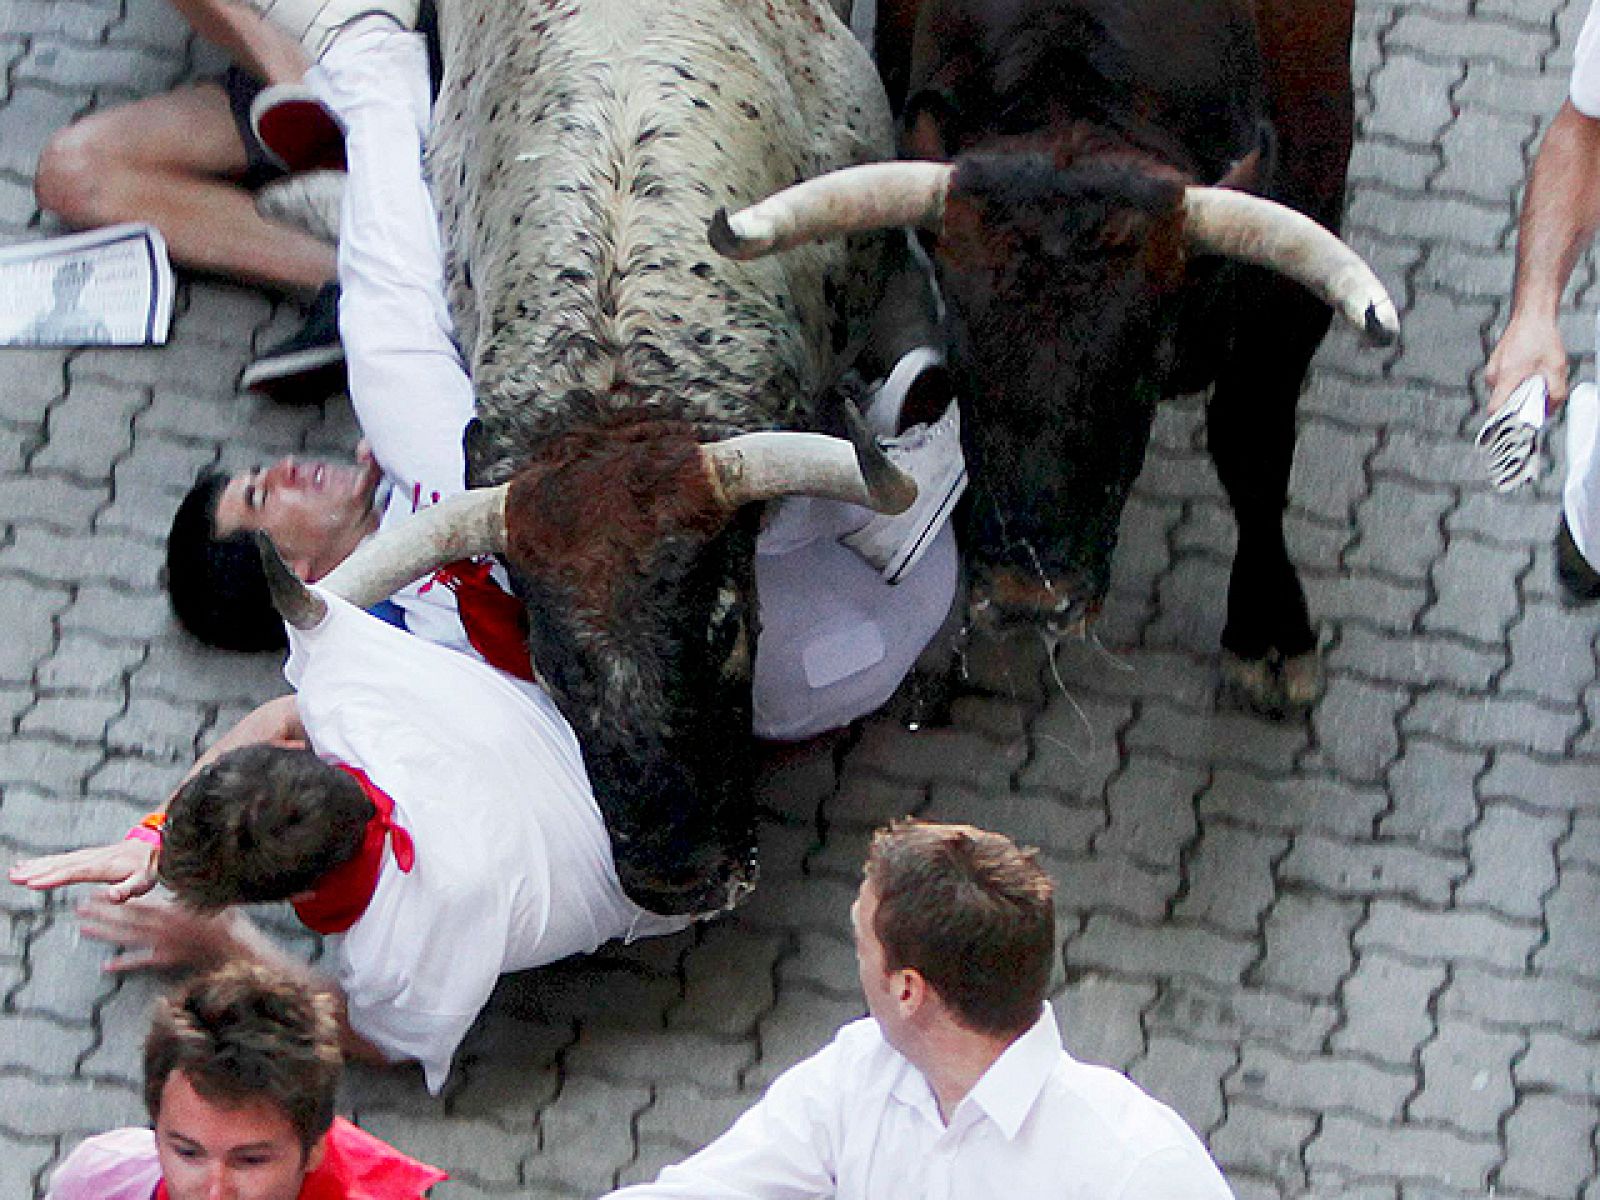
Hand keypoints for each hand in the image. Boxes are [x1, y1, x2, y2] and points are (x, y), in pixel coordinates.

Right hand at [9, 841, 157, 902]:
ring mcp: (87, 856)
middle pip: (60, 865)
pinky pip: (60, 859)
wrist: (153, 846)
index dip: (54, 878)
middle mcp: (91, 858)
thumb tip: (113, 896)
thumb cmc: (148, 867)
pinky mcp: (84, 856)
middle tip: (14, 877)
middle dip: (36, 871)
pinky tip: (27, 865)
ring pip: (57, 861)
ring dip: (35, 866)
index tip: (34, 883)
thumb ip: (128, 890)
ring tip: (14, 872)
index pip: (75, 872)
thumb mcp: (144, 881)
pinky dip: (42, 861)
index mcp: (103, 866)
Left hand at [75, 894, 238, 973]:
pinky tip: (107, 965)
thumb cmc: (225, 919)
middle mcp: (160, 928)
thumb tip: (175, 870)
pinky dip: (124, 963)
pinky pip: (142, 961)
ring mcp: (162, 944)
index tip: (95, 893)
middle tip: (79, 909)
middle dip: (102, 914)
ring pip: (127, 939)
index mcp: (169, 911)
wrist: (233, 948)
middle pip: (125, 920)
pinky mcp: (167, 958)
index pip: (133, 903)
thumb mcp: (207, 895)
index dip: (113, 899)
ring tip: (84, 930)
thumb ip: (186, 886)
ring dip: (105, 934)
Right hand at [1486, 312, 1567, 414]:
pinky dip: (1514, 381)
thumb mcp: (1557, 367)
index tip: (1517, 422)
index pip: (1494, 409)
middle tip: (1535, 393)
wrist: (1532, 316)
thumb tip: (1549, 411)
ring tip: (1532, 378)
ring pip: (1503, 392)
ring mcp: (1492, 369)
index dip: (1504, 420)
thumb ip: (1555, 393)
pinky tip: (1527, 370)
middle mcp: (1494, 375)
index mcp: (1506, 377)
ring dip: (1517, 391)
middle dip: (1518, 403)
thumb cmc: (1542, 337)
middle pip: (1502, 402)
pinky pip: (1502, 382)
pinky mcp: (1494, 365)